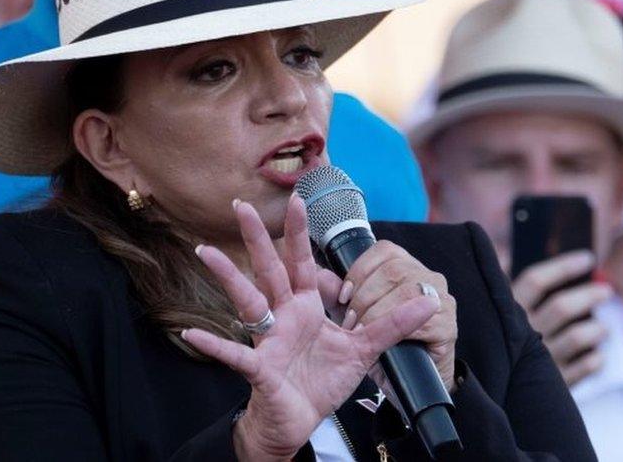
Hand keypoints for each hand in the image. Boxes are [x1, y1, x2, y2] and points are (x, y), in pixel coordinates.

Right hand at [182, 195, 438, 459]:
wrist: (299, 421)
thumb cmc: (320, 383)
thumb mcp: (363, 350)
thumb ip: (392, 324)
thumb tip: (430, 301)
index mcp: (305, 308)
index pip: (301, 263)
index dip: (299, 233)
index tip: (298, 200)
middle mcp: (282, 316)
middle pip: (268, 269)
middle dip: (257, 238)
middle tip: (242, 205)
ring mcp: (267, 339)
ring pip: (245, 301)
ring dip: (226, 276)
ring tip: (207, 253)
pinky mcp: (259, 368)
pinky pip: (234, 354)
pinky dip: (215, 345)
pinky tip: (193, 334)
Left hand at [318, 241, 457, 393]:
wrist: (405, 384)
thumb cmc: (379, 345)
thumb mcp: (353, 315)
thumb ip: (335, 294)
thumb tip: (319, 274)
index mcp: (404, 267)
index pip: (384, 252)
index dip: (360, 270)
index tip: (344, 294)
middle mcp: (428, 277)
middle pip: (393, 270)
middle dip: (365, 296)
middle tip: (350, 321)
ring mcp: (443, 300)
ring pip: (407, 291)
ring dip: (378, 313)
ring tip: (362, 332)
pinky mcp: (448, 327)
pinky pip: (423, 320)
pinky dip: (397, 330)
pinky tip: (383, 342)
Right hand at [511, 251, 612, 385]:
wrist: (493, 396)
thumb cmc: (503, 346)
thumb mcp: (498, 318)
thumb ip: (512, 292)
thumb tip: (523, 259)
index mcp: (507, 314)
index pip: (535, 280)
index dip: (563, 267)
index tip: (588, 258)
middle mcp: (522, 335)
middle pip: (561, 307)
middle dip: (589, 295)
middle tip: (606, 291)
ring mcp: (538, 360)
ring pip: (579, 336)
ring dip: (598, 329)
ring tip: (604, 328)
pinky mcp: (554, 384)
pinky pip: (587, 366)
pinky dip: (596, 359)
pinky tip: (595, 355)